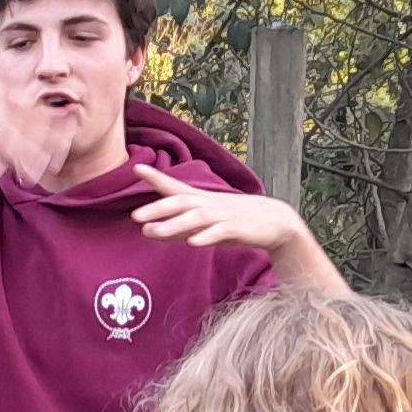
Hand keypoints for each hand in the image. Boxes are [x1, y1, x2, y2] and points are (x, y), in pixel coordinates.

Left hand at [130, 165, 316, 256]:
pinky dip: (207, 236)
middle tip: (134, 216)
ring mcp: (225, 215)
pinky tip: (193, 243)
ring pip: (196, 217)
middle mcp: (210, 205)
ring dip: (174, 224)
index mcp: (201, 201)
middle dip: (158, 208)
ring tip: (153, 231)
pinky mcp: (239, 228)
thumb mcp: (203, 225)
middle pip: (181, 201)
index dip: (157, 178)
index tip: (137, 168)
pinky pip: (221, 232)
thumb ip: (177, 228)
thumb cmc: (235, 222)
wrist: (276, 222)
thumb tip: (147, 231)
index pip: (175, 188)